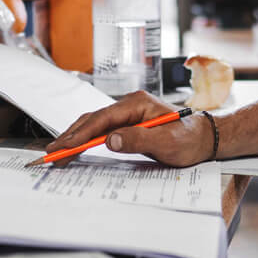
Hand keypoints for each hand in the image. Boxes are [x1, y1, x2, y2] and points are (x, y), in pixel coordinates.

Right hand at [45, 90, 214, 167]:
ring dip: (75, 138)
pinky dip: (86, 139)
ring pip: (94, 124)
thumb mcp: (167, 141)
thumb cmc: (189, 138)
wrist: (205, 138)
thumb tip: (110, 139)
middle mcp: (130, 105)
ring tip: (58, 152)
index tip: (65, 147)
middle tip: (52, 153)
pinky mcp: (128, 123)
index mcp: (137, 103)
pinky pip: (101, 130)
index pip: (102, 119)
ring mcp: (128, 113)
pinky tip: (76, 148)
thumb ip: (139, 139)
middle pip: (93, 119)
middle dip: (71, 136)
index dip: (81, 134)